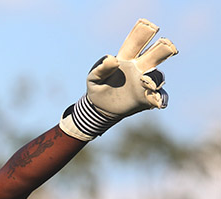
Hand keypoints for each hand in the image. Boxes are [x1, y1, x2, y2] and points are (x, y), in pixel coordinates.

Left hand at [60, 18, 176, 140]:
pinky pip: (158, 97)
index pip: (135, 43)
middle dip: (162, 49)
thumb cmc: (97, 87)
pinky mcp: (147, 98)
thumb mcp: (93, 78)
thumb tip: (111, 59)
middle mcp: (139, 68)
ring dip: (154, 79)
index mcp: (126, 59)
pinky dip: (160, 99)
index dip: (143, 33)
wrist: (99, 107)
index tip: (150, 26)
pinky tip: (158, 102)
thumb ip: (101, 68)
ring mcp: (145, 82)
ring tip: (145, 82)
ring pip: (156, 77)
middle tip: (168, 45)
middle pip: (154, 55)